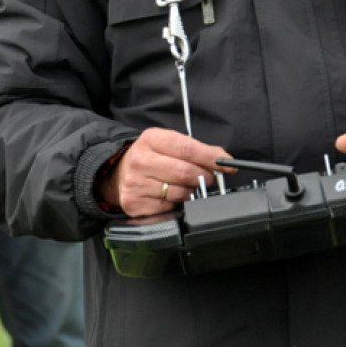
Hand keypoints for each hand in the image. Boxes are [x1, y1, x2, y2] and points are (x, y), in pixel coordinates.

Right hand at [97, 127, 234, 217]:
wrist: (119, 172)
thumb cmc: (152, 157)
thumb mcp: (169, 144)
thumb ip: (197, 150)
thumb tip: (224, 159)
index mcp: (151, 139)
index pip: (187, 149)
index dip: (210, 158)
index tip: (227, 164)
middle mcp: (140, 160)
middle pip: (185, 172)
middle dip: (204, 177)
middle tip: (209, 178)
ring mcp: (135, 183)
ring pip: (179, 192)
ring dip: (190, 192)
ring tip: (185, 185)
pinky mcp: (134, 203)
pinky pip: (168, 207)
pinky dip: (175, 204)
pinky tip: (169, 196)